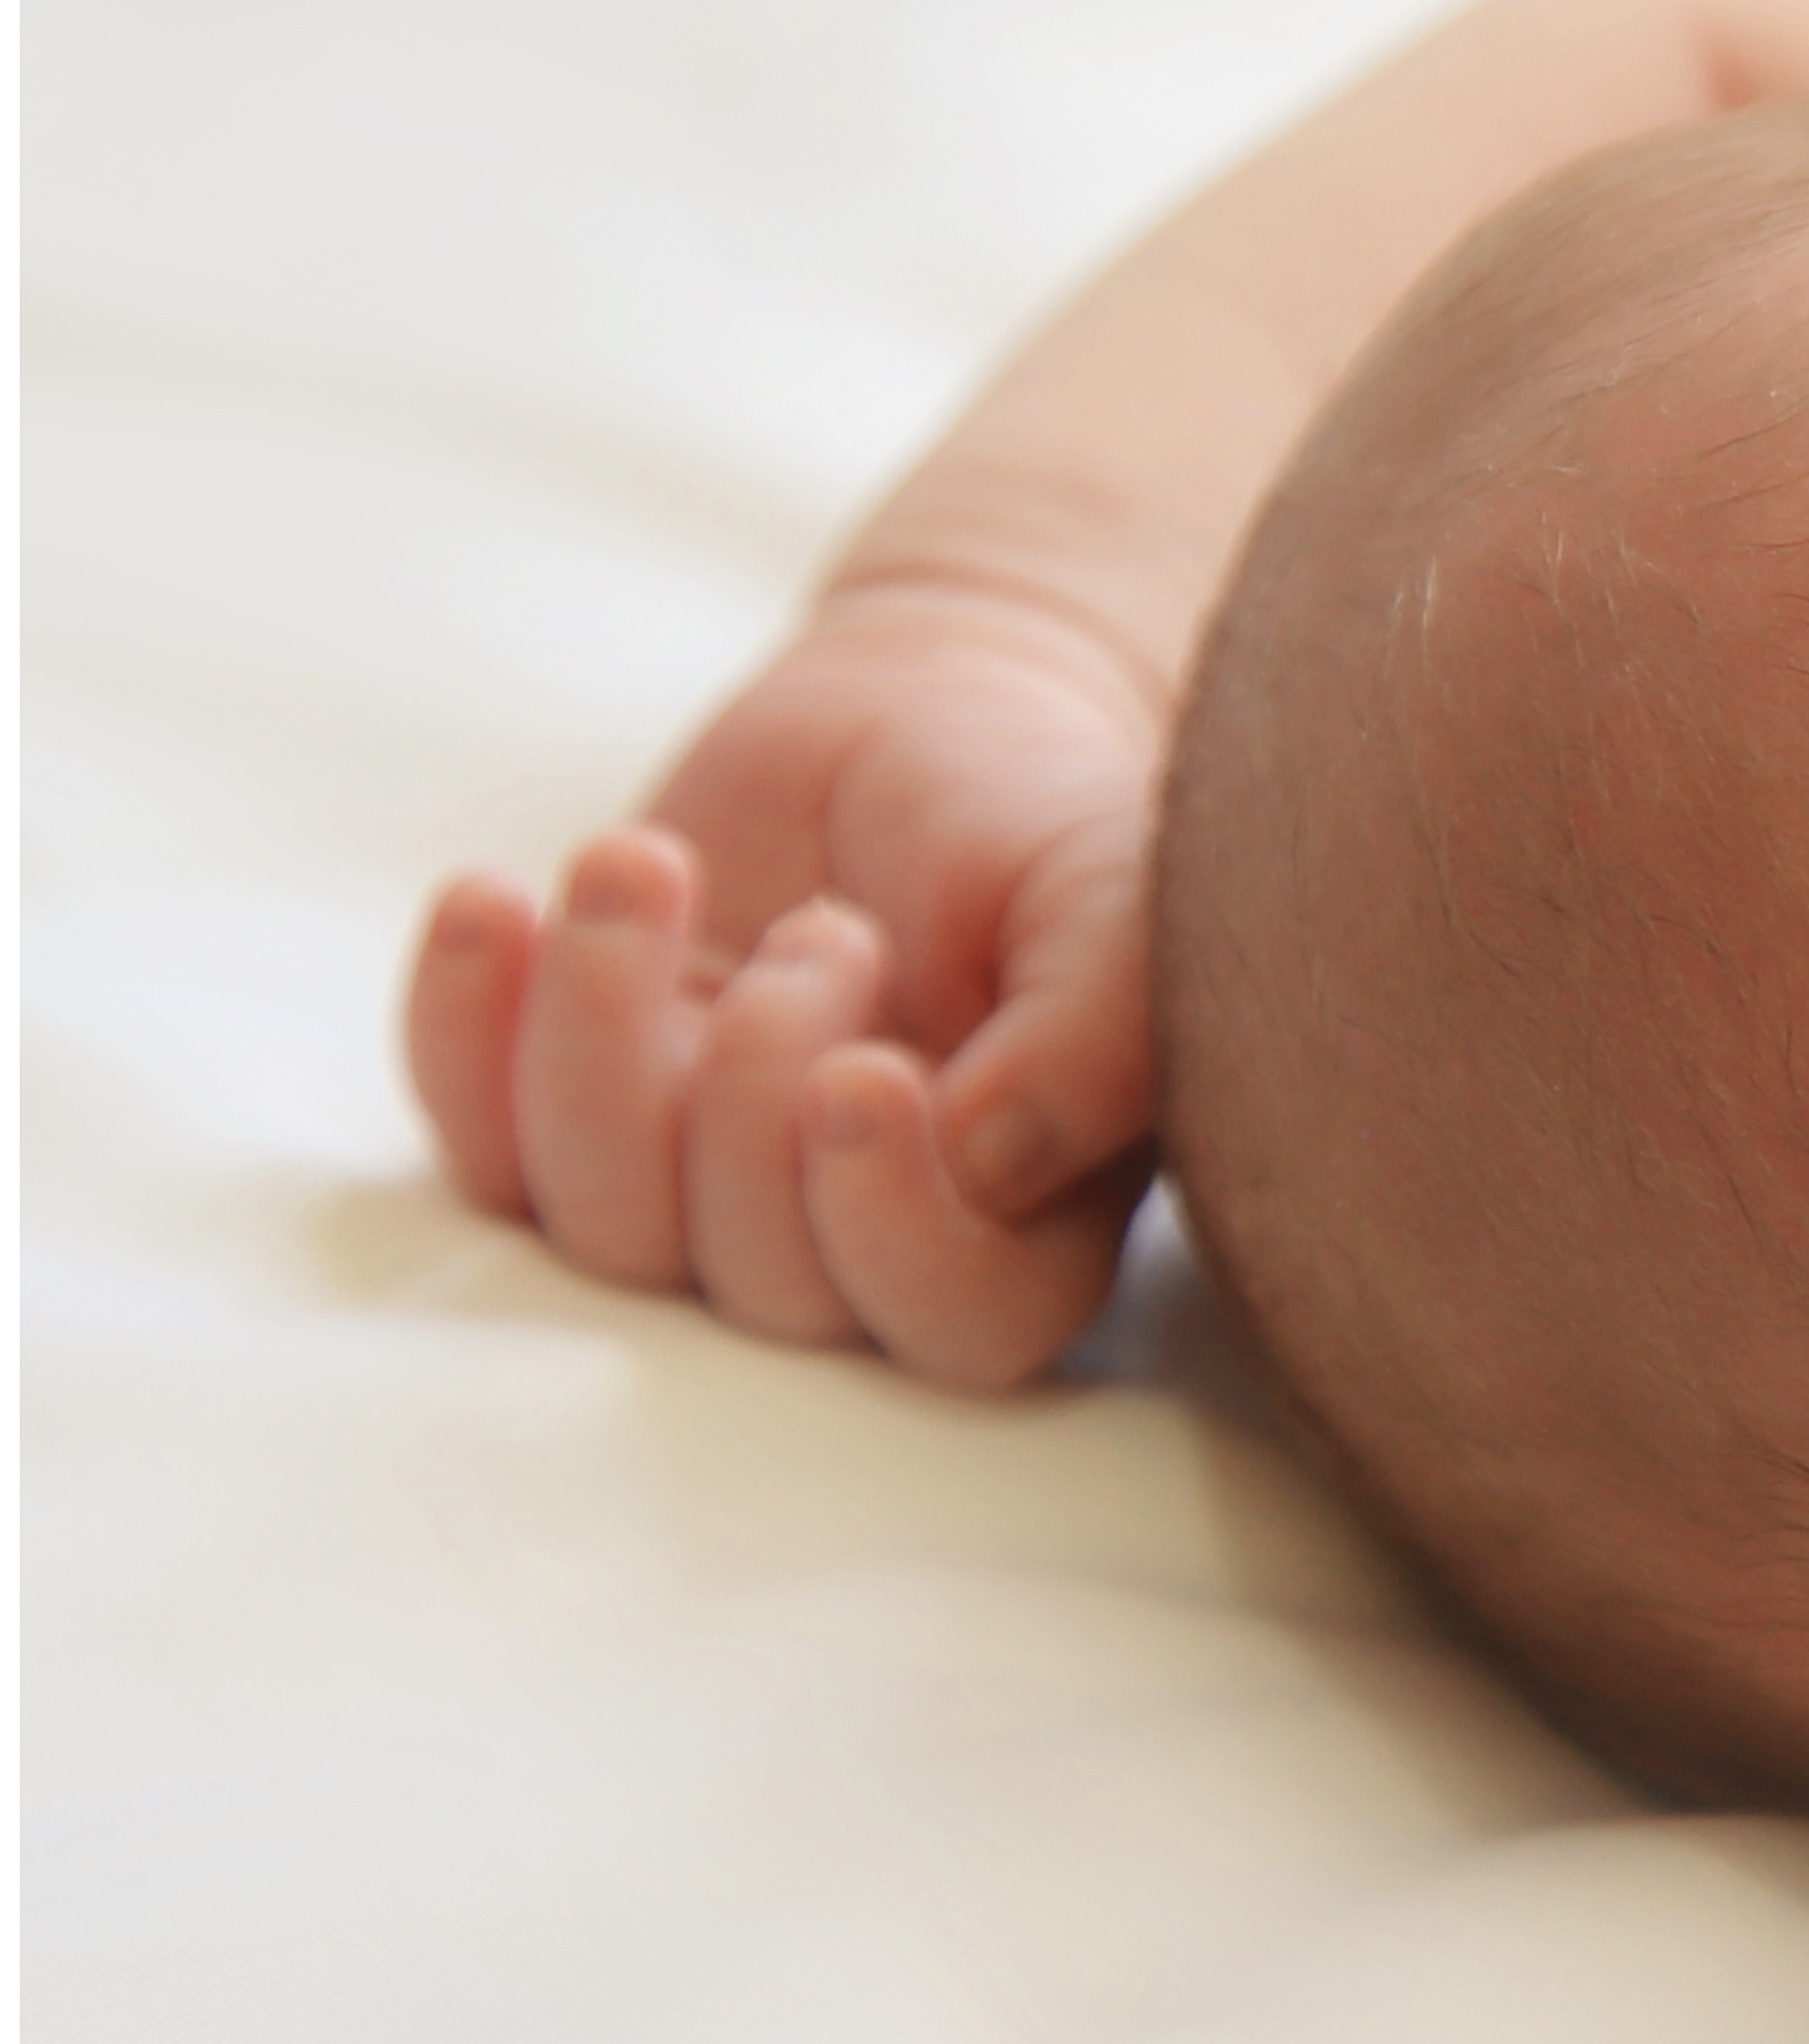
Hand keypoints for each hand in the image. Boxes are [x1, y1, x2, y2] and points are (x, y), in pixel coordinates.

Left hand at [402, 575, 1166, 1386]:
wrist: (910, 718)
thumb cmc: (1034, 820)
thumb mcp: (1116, 889)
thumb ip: (1103, 1029)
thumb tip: (989, 1163)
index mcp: (1028, 1219)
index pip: (959, 1324)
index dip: (889, 1231)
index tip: (863, 1072)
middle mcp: (859, 1241)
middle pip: (769, 1289)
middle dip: (754, 1095)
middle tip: (827, 930)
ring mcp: (701, 1194)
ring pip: (607, 1227)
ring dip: (597, 1033)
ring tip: (648, 864)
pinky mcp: (573, 1120)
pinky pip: (473, 1148)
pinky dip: (456, 1029)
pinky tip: (492, 902)